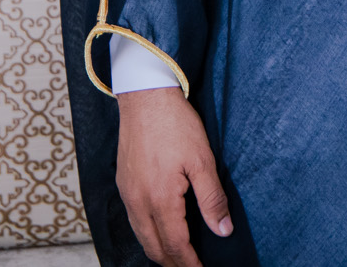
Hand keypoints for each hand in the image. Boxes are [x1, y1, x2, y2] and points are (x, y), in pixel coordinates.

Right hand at [116, 87, 233, 266]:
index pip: (175, 245)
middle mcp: (139, 202)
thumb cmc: (176, 125)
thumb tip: (223, 230)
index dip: (190, 264)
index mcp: (161, 199)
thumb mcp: (203, 160)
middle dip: (174, 263)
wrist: (145, 98)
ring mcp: (127, 194)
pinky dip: (148, 234)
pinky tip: (161, 229)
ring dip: (160, 250)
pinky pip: (134, 221)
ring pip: (141, 237)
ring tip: (179, 256)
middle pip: (154, 248)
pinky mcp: (123, 184)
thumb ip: (212, 199)